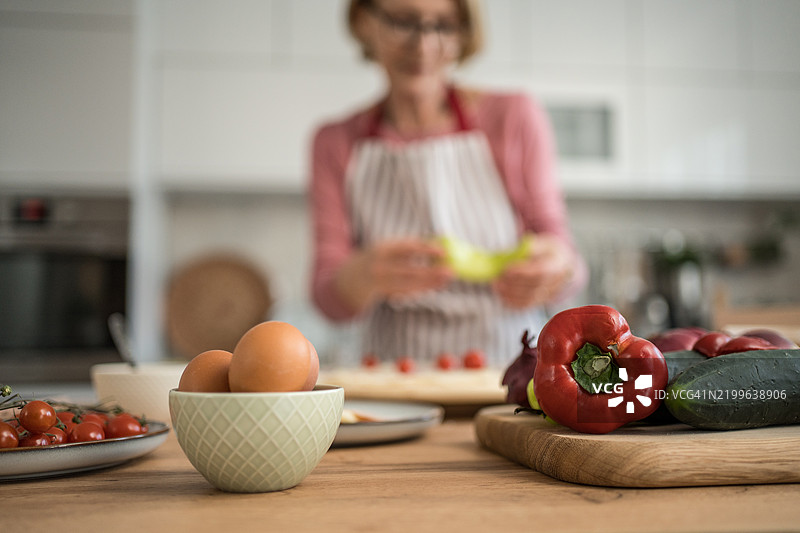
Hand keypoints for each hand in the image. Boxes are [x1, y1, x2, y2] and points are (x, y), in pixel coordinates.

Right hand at [336, 238, 452, 311]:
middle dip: (432, 272)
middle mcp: (379, 266)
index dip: (426, 249)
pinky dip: (418, 290)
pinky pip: (403, 292)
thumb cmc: (373, 260)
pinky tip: (431, 287)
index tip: (443, 252)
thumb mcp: (385, 250)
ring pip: (408, 284)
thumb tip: (434, 247)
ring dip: (428, 283)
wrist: (346, 279)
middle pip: (410, 270)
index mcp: (382, 249)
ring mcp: (379, 282)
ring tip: (445, 281)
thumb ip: (405, 250)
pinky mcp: (380, 294)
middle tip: (450, 272)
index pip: (407, 248)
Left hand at [492, 234, 574, 309]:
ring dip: (509, 293)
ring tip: (496, 285)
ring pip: (529, 298)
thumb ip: (533, 246)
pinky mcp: (541, 301)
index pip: (541, 271)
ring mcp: (550, 294)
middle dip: (512, 283)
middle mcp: (557, 282)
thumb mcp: (544, 242)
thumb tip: (522, 249)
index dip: (522, 272)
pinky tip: (501, 294)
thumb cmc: (548, 251)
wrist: (560, 264)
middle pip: (533, 286)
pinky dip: (512, 302)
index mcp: (559, 264)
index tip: (506, 269)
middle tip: (496, 278)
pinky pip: (526, 305)